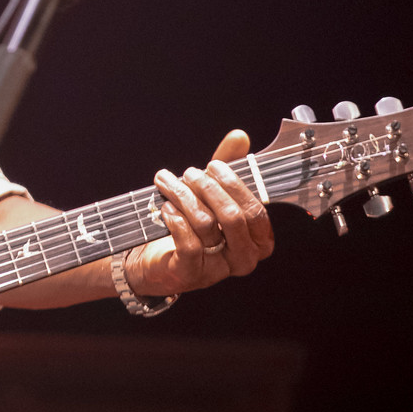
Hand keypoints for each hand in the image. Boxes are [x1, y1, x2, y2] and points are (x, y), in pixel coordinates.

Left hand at [130, 129, 274, 296]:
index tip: (214, 165)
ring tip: (169, 182)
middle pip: (233, 217)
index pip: (256, 212)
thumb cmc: (191, 224)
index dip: (235, 186)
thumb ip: (229, 166)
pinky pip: (188, 243)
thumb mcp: (211, 193)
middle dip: (209, 188)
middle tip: (190, 172)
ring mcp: (217, 270)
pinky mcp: (190, 275)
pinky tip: (165, 208)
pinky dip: (174, 220)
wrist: (155, 258)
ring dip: (184, 197)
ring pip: (206, 225)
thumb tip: (239, 136)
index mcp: (257, 241)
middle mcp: (243, 259)